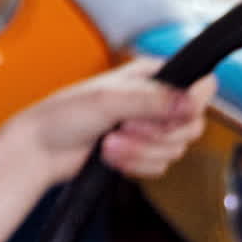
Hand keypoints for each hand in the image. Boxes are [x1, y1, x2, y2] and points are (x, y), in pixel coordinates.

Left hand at [18, 57, 216, 185]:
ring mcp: (149, 129)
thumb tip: (191, 103)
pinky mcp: (141, 153)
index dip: (191, 104)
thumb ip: (152, 100)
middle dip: (156, 134)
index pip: (201, 86)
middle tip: (124, 128)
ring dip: (140, 151)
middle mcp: (155, 101)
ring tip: (108, 144)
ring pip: (175, 149)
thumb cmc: (63, 115)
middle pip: (192, 124)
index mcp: (150, 75)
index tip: (169, 114)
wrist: (41, 149)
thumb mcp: (108, 100)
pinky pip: (161, 166)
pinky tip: (111, 157)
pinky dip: (136, 165)